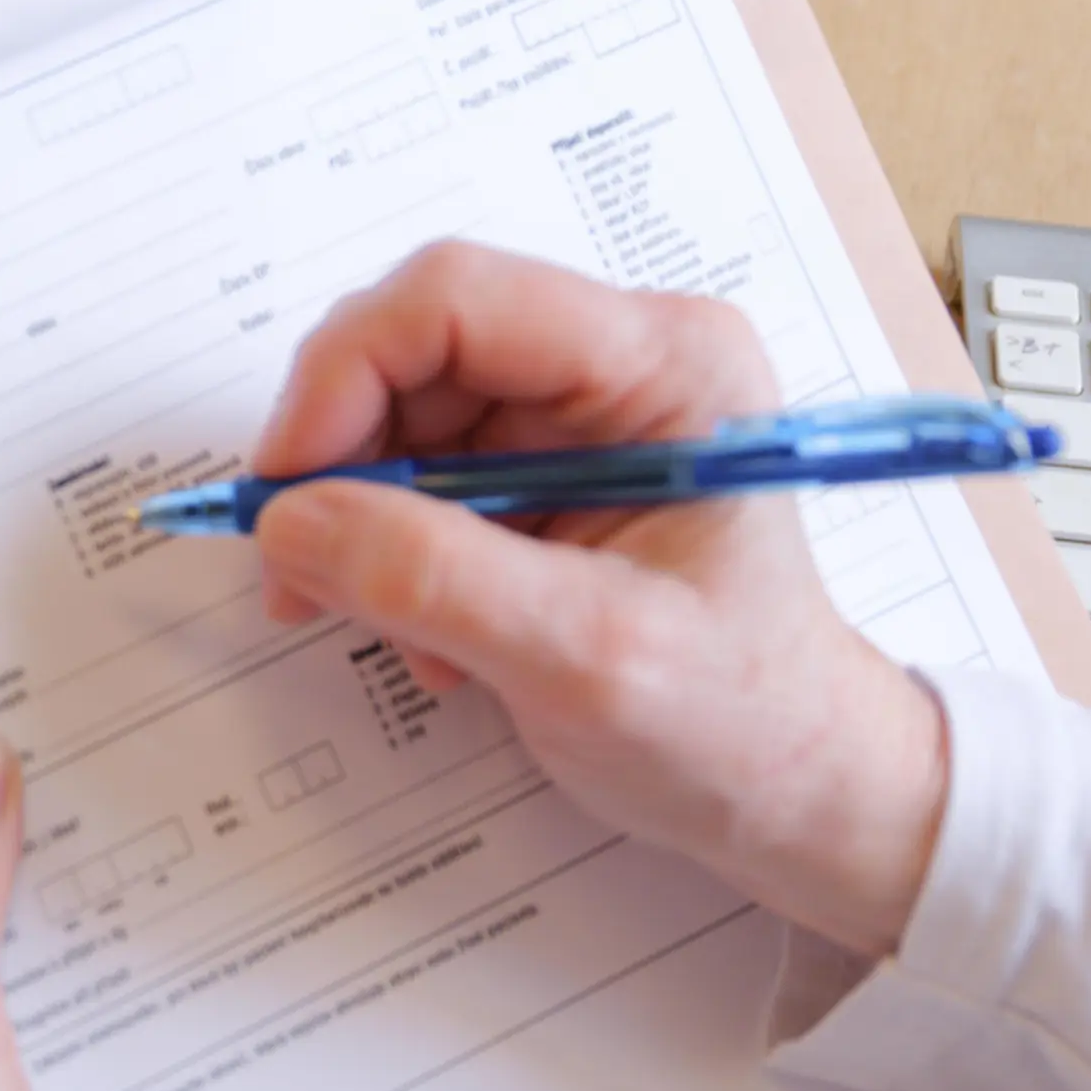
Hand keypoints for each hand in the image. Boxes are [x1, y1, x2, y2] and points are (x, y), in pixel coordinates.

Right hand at [243, 242, 947, 955]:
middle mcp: (622, 360)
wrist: (803, 791)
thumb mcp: (583, 659)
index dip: (343, 378)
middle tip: (305, 575)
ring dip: (363, 520)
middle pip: (413, 348)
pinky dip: (391, 548)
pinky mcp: (549, 463)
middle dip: (341, 460)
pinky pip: (419, 466)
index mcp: (666, 365)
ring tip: (398, 629)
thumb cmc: (740, 725)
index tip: (287, 492)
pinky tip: (433, 633)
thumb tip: (288, 521)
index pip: (455, 299)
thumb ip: (432, 579)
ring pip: (400, 409)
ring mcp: (584, 411)